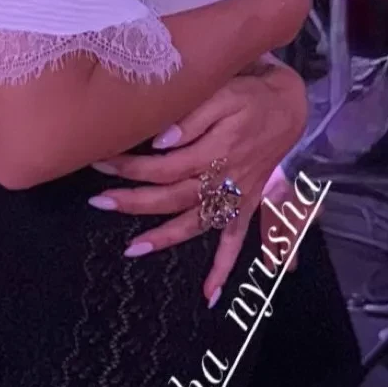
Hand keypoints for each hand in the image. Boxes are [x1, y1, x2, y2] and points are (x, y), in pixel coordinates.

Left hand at [90, 62, 308, 302]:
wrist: (288, 106)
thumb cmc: (250, 95)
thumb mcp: (225, 92)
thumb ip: (193, 115)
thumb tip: (161, 140)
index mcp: (217, 150)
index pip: (165, 165)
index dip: (133, 166)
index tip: (103, 161)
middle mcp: (225, 178)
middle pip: (173, 197)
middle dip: (134, 202)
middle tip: (99, 201)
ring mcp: (235, 195)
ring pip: (195, 222)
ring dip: (165, 238)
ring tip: (131, 250)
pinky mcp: (246, 204)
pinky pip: (236, 242)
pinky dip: (224, 268)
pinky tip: (209, 294)